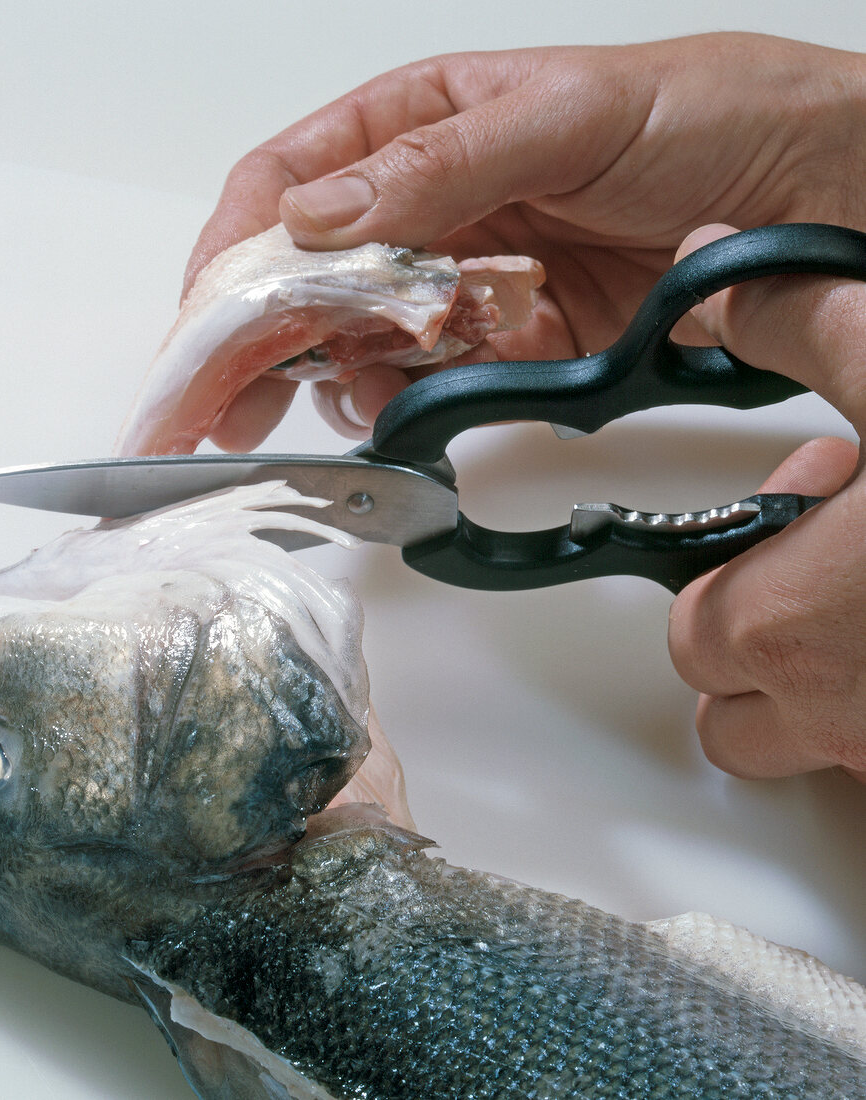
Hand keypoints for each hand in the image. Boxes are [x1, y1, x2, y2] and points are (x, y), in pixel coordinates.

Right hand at [185, 32, 865, 448]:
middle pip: (306, 278)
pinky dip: (408, 400)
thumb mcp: (567, 115)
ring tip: (336, 398)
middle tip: (212, 411)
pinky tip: (400, 403)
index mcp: (421, 125)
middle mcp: (429, 205)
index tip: (201, 321)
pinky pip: (430, 379)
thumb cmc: (703, 116)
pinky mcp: (508, 343)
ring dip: (336, 375)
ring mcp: (465, 280)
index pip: (290, 184)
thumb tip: (318, 214)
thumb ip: (441, 164)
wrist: (817, 194)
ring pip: (359, 338)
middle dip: (252, 342)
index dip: (233, 252)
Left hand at [668, 224, 865, 782]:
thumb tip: (713, 279)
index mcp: (789, 630)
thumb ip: (793, 322)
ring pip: (831, 749)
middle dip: (771, 638)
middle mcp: (849, 721)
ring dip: (849, 671)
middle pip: (739, 716)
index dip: (728, 568)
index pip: (692, 636)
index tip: (803, 500)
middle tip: (844, 552)